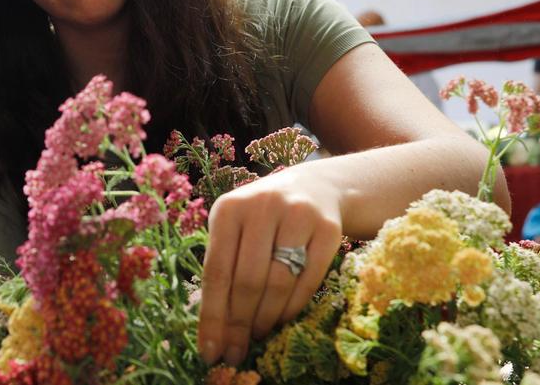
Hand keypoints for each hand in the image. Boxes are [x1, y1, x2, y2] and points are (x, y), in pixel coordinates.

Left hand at [197, 164, 343, 364]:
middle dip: (239, 324)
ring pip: (279, 282)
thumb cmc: (261, 218)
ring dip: (266, 318)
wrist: (312, 188)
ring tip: (256, 335)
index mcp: (228, 208)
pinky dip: (292, 307)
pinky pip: (309, 280)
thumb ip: (222, 269)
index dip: (213, 316)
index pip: (216, 271)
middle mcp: (262, 206)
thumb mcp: (234, 230)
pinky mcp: (328, 229)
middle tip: (236, 351)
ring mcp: (298, 215)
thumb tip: (213, 330)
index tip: (210, 351)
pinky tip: (281, 320)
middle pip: (248, 280)